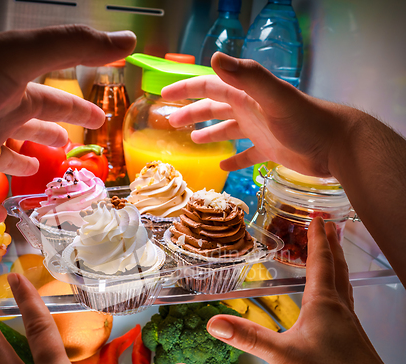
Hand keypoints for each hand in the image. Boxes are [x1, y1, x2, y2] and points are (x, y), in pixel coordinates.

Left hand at [0, 26, 135, 221]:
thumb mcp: (22, 57)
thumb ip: (73, 47)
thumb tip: (127, 41)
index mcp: (13, 89)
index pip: (54, 99)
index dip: (78, 109)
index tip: (99, 119)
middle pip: (30, 127)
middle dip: (51, 135)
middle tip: (69, 147)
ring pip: (4, 158)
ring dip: (21, 166)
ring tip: (38, 175)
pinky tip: (3, 218)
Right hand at [162, 52, 356, 177]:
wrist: (336, 145)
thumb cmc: (305, 121)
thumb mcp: (274, 97)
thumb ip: (246, 77)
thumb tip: (213, 59)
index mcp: (246, 95)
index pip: (209, 86)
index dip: (186, 89)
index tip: (164, 95)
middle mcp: (250, 110)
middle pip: (214, 107)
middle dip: (192, 112)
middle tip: (171, 122)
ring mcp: (260, 130)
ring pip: (228, 130)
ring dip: (210, 133)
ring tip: (193, 140)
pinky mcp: (269, 150)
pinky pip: (246, 155)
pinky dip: (234, 160)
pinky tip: (223, 167)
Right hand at [207, 218, 405, 363]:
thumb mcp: (284, 356)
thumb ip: (249, 338)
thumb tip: (214, 323)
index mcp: (324, 303)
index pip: (320, 261)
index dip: (317, 238)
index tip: (317, 217)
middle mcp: (339, 306)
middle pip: (336, 266)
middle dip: (329, 243)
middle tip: (326, 224)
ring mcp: (348, 320)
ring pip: (343, 281)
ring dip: (336, 260)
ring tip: (331, 249)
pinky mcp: (351, 334)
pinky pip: (344, 297)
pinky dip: (338, 283)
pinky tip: (332, 295)